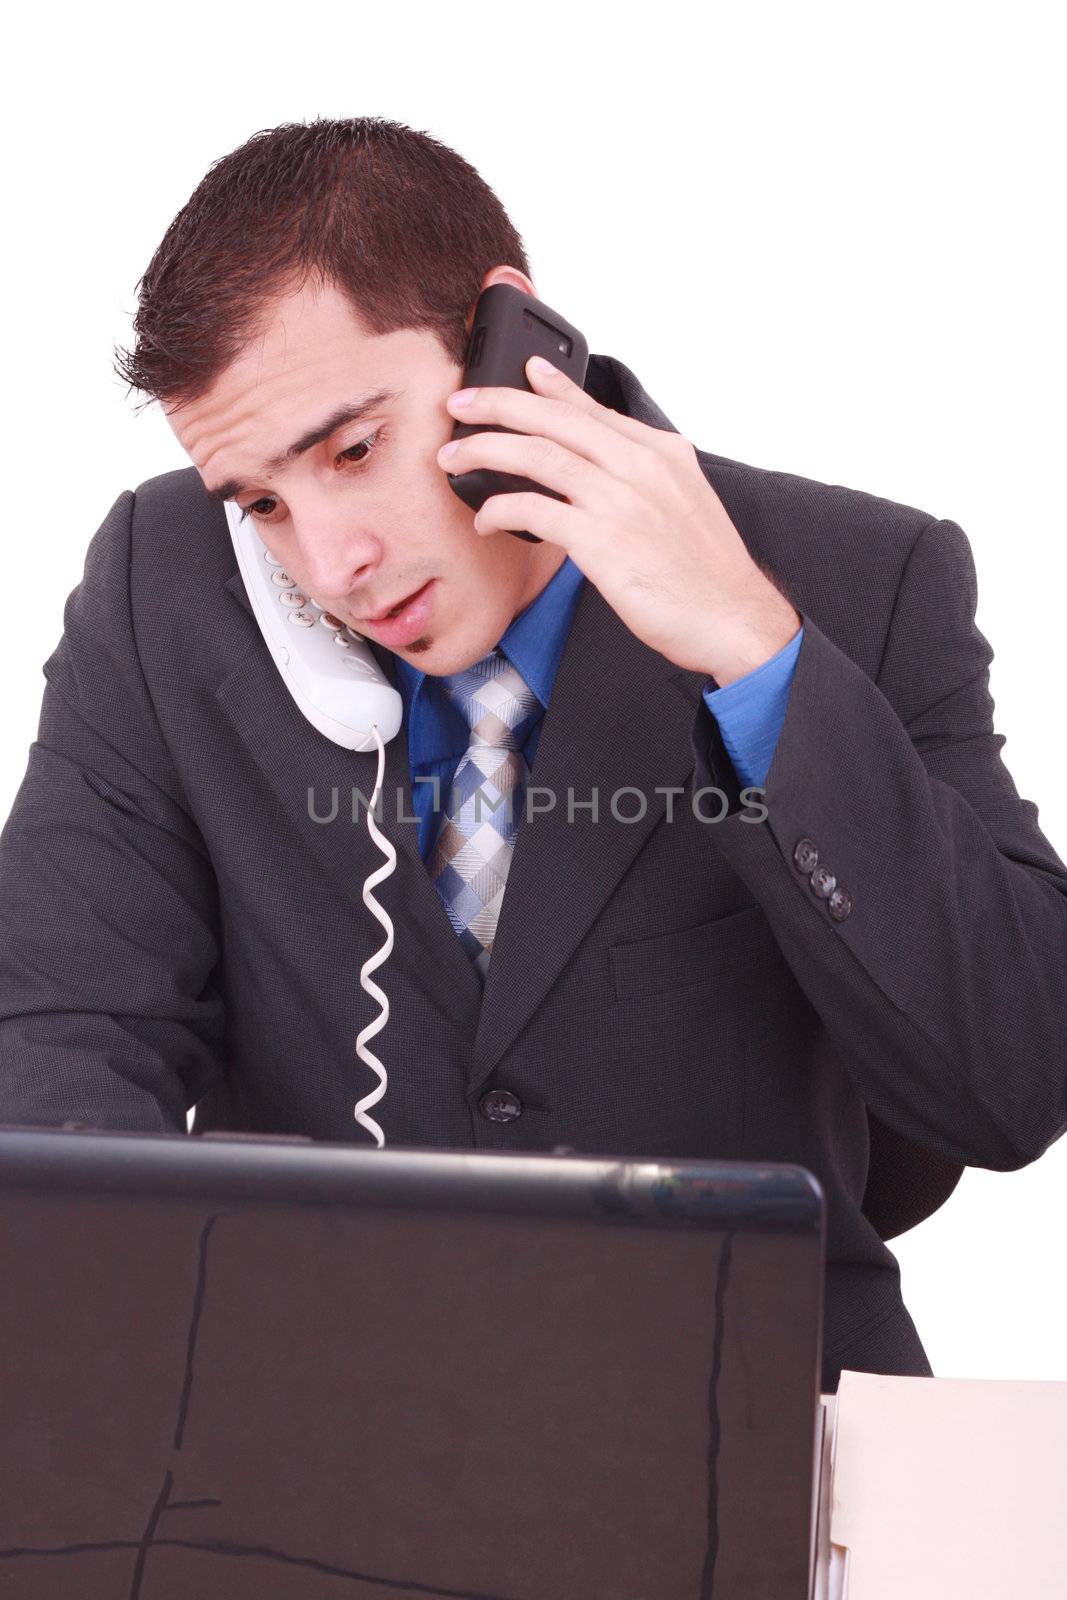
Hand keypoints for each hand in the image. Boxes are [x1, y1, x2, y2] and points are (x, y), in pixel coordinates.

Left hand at [436, 355, 800, 684]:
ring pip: (536, 456)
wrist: (732, 617)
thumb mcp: (684, 504)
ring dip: (485, 451)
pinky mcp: (600, 540)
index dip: (550, 387)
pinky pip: (533, 510)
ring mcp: (619, 500)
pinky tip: (485, 520)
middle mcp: (640, 466)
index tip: (520, 372)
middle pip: (554, 420)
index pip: (594, 408)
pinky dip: (500, 510)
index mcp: (662, 452)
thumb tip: (599, 469)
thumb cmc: (706, 573)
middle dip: (498, 406)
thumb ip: (642, 477)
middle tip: (459, 406)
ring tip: (453, 458)